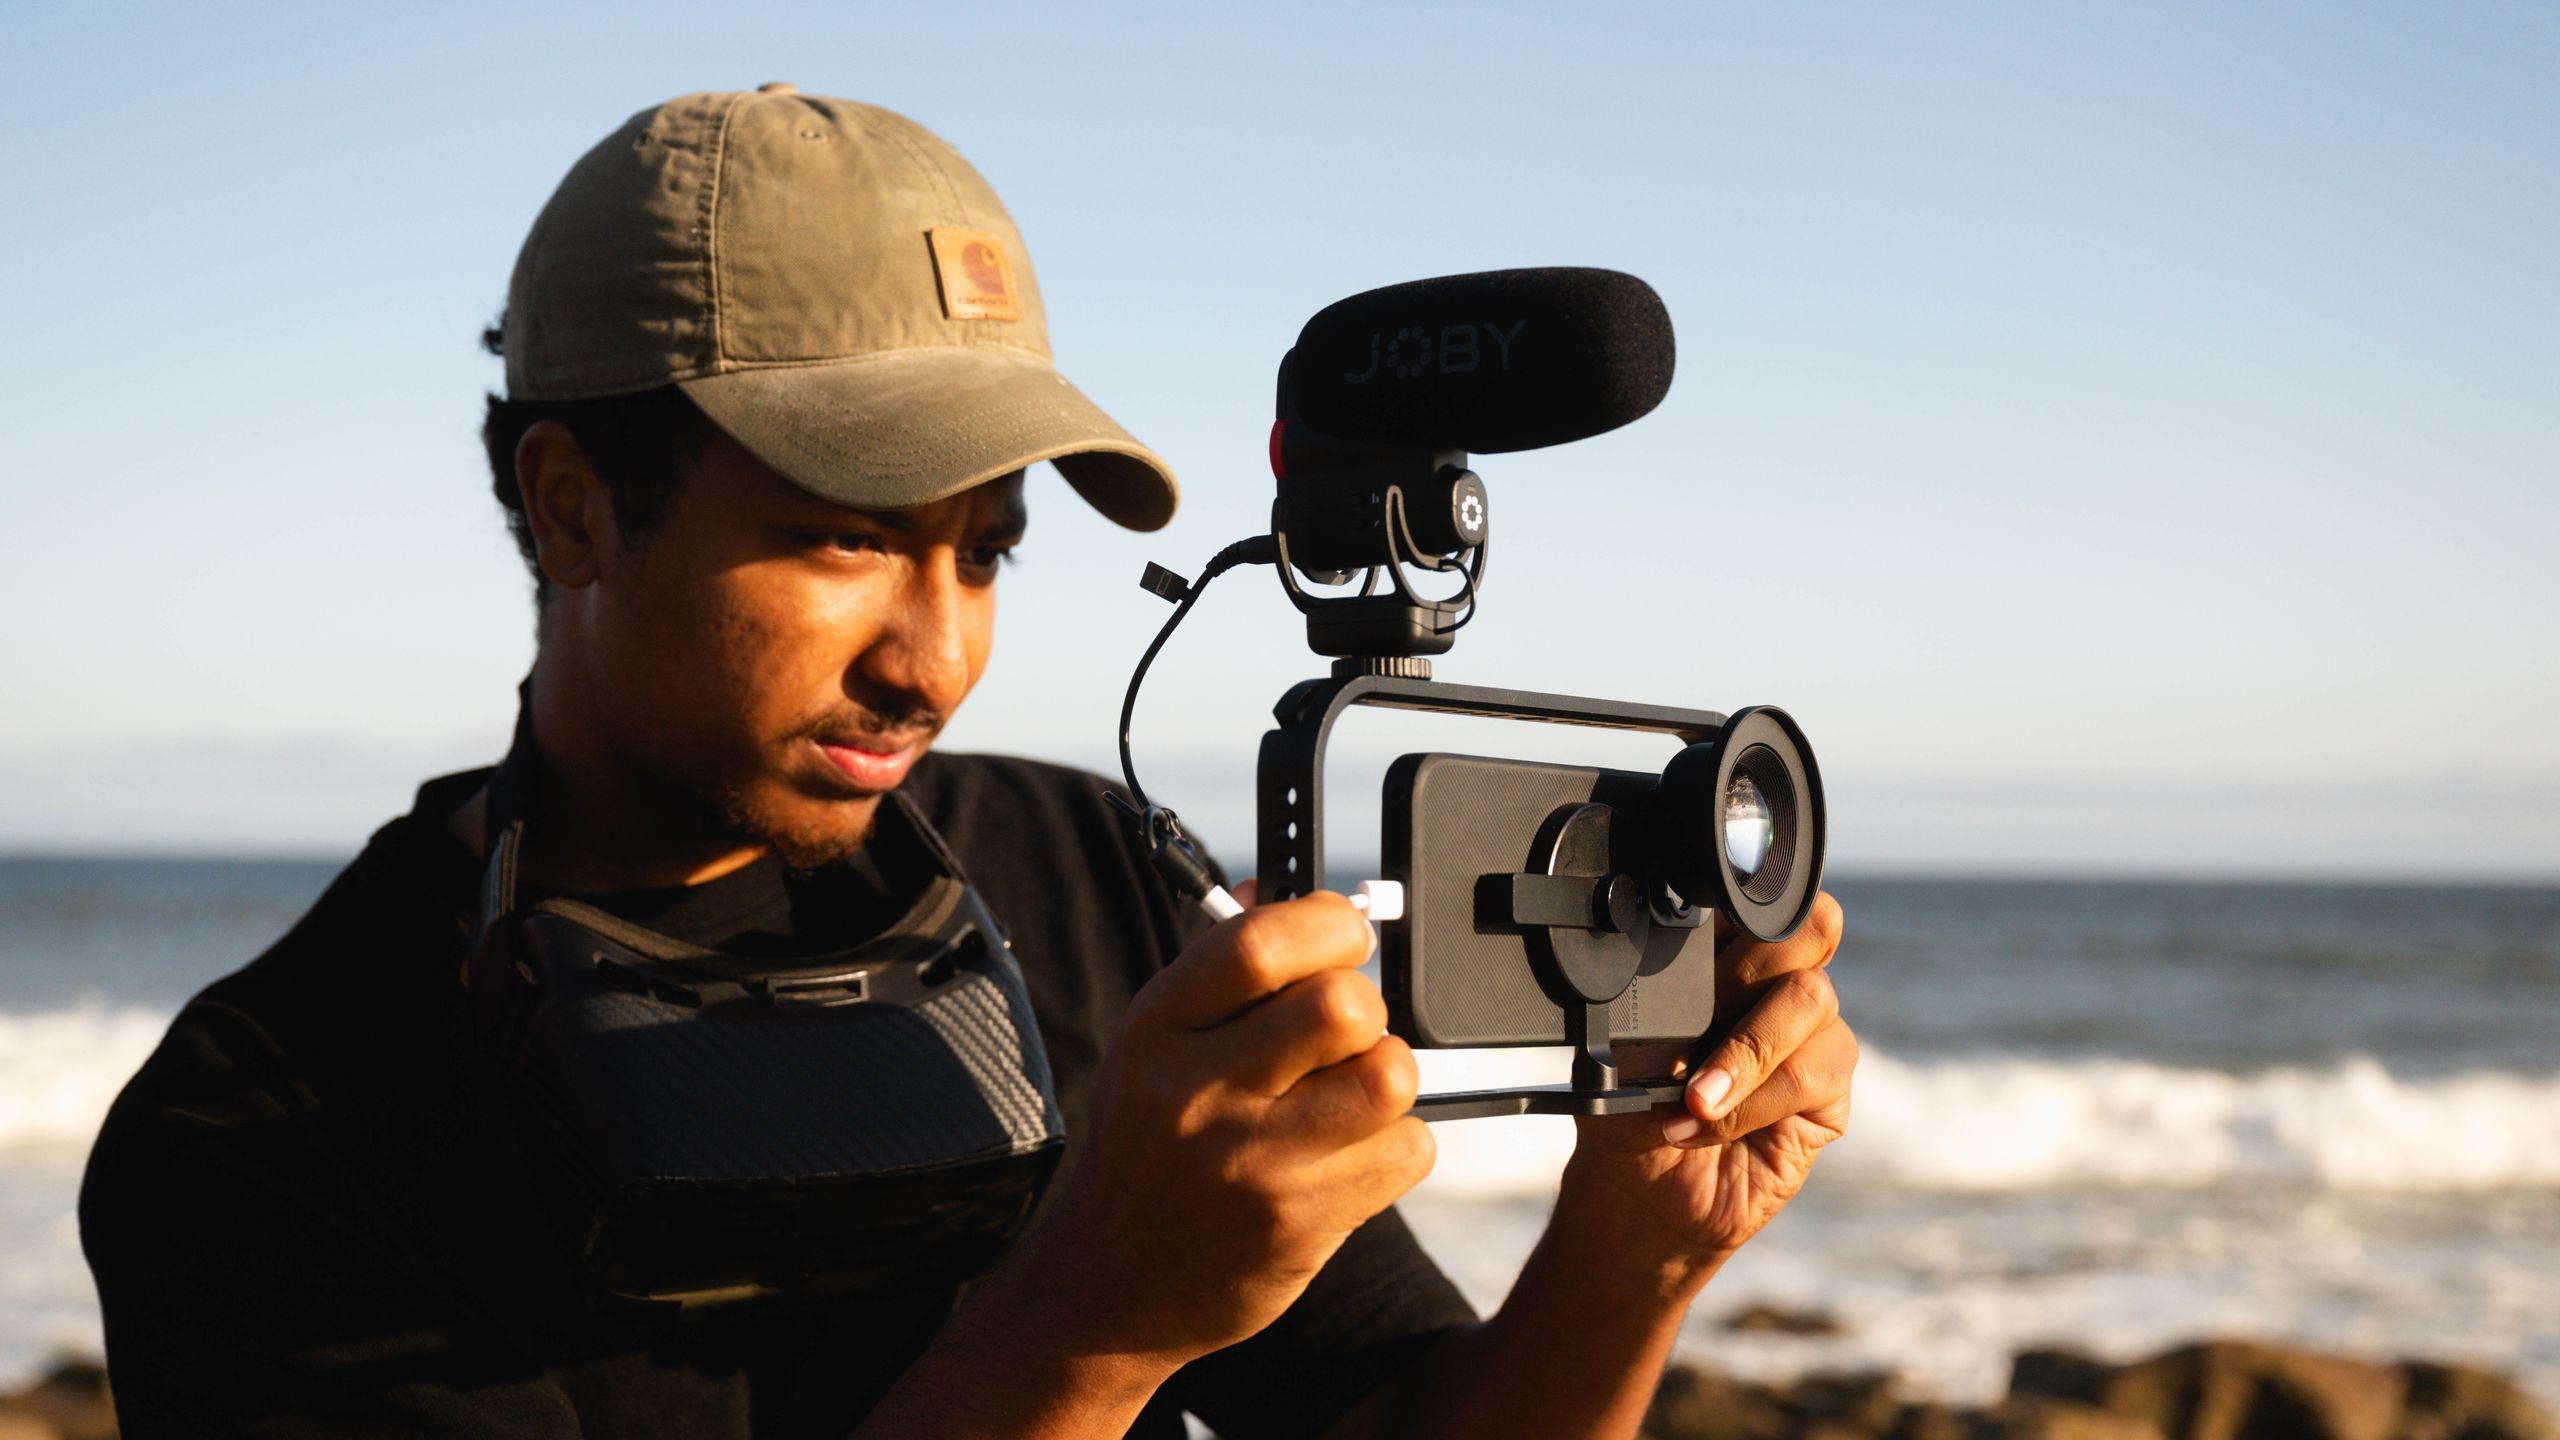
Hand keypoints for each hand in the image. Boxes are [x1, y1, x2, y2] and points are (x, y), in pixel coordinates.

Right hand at [1006, 885, 1432, 1367]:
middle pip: (1342, 1006)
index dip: (1326, 925)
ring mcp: (1252, 1163)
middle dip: (1366, 1008)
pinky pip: (1406, 1151)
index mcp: (1157, 1030)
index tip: (1343, 937)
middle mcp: (1198, 1093)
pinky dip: (1397, 1146)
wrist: (1112, 1286)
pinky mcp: (1301, 1222)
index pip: (1256, 943)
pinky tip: (1349, 1155)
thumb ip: (1219, 970)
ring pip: (1388, 1077)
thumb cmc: (1152, 1149)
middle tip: (1345, 1033)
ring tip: (1351, 1094)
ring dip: (1387, 1076)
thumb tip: (1278, 884)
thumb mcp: (1154, 1047)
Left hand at [1559, 892, 1854, 1273]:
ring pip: (1811, 999)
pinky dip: (1754, 1100)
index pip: (1756, 897)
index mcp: (1725, 951)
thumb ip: (1648, 1000)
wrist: (1640, 1191)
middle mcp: (1777, 980)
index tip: (1707, 935)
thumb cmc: (1626, 1108)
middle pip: (1808, 928)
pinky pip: (1812, 1072)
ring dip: (1745, 1052)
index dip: (1743, 905)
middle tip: (1700, 1019)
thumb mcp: (1616, 1045)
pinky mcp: (1828, 1091)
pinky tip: (1707, 1122)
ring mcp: (1809, 1032)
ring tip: (1694, 1098)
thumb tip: (1658, 976)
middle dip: (1748, 971)